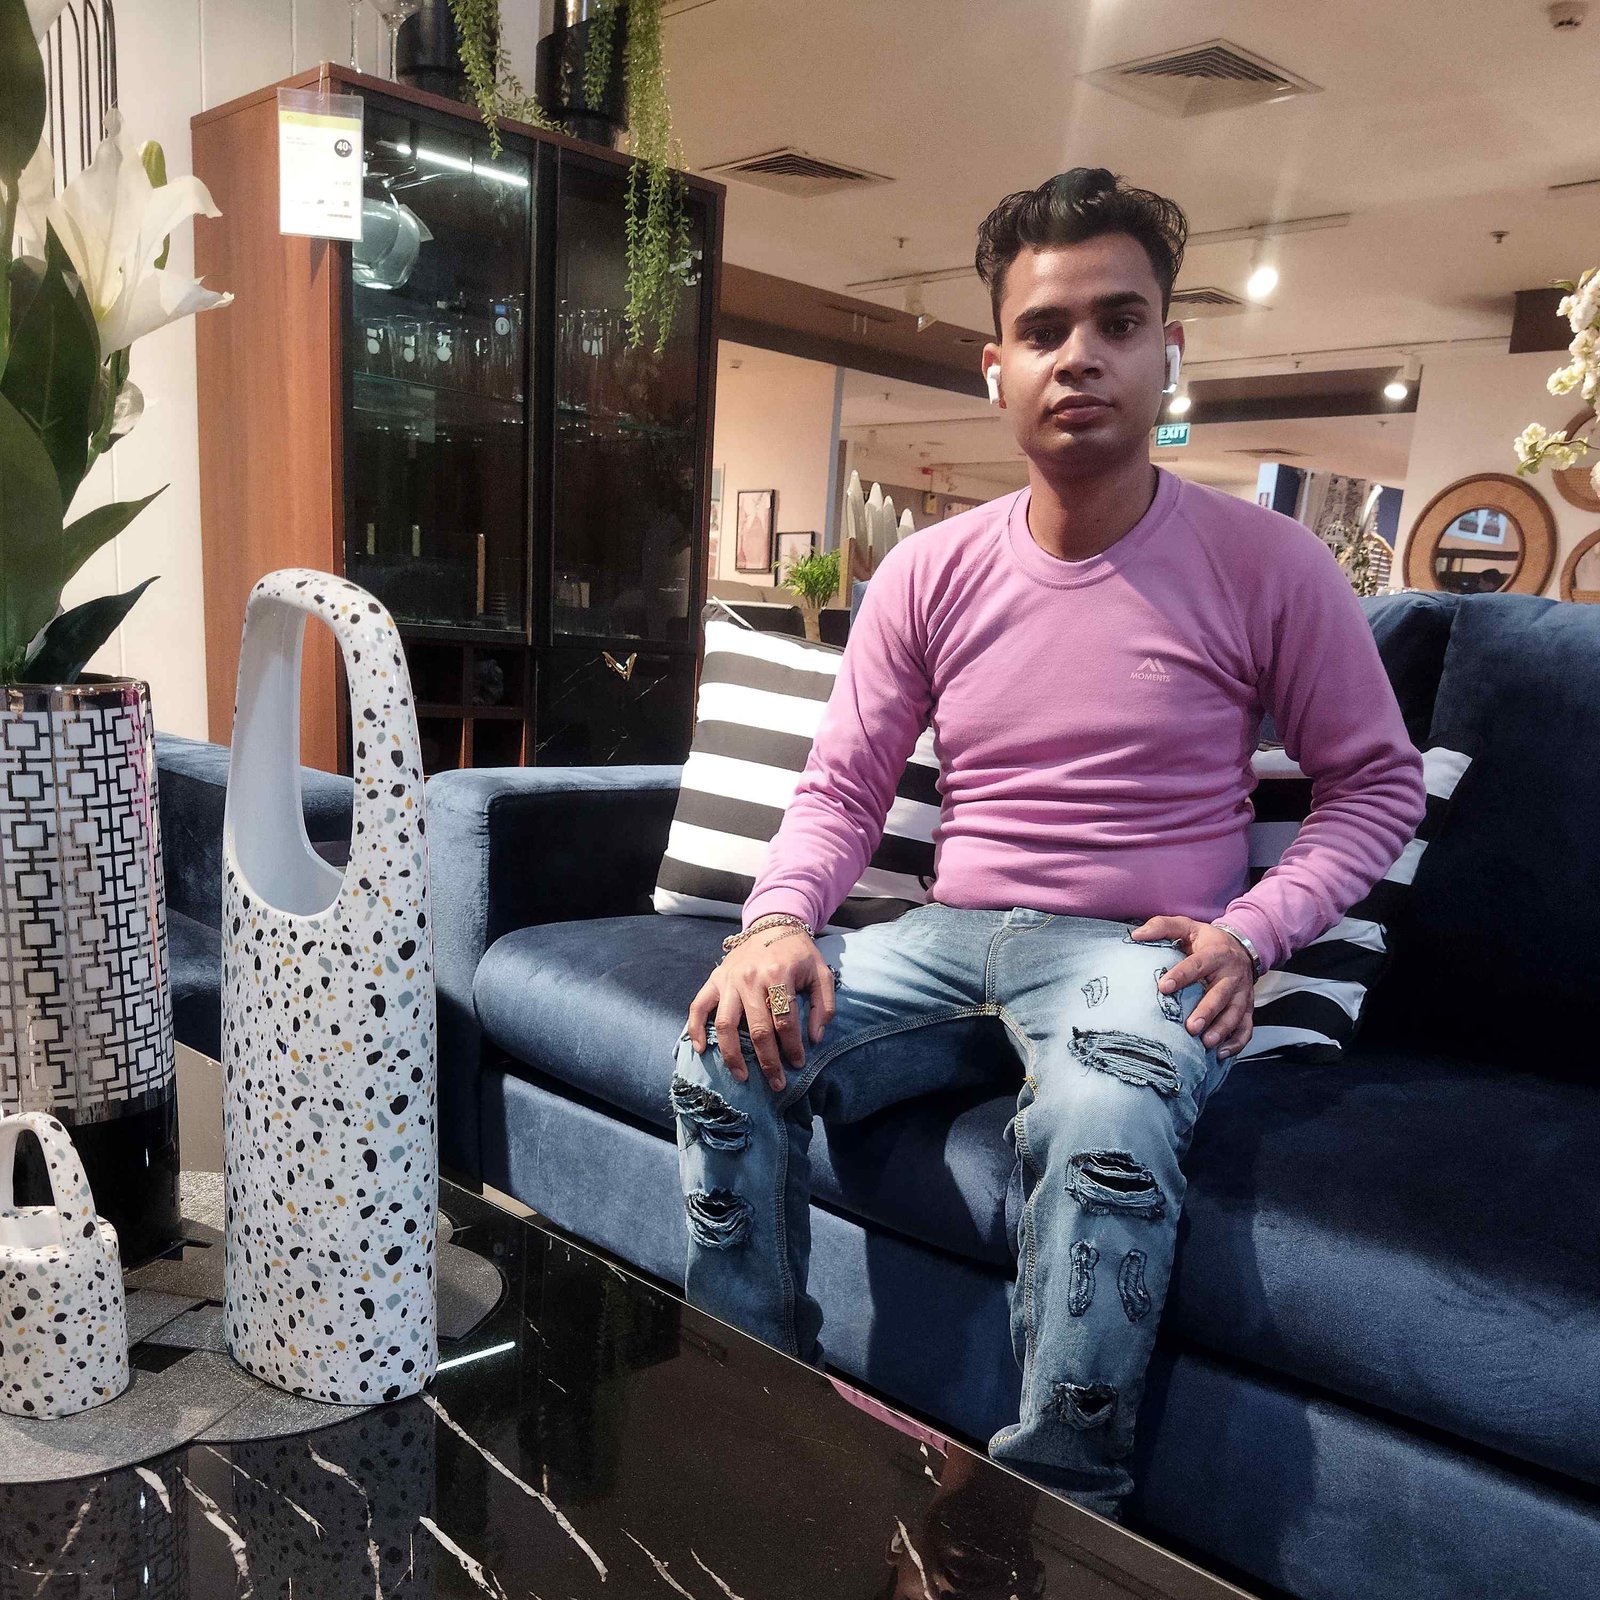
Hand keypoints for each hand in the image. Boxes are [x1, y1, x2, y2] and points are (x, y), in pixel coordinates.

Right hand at [684, 927, 836, 1093]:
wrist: (773, 923)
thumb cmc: (799, 953)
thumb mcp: (821, 973)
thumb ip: (824, 1005)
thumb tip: (815, 1038)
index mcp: (779, 975)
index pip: (786, 1022)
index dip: (793, 1048)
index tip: (798, 1064)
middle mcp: (751, 978)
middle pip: (758, 1029)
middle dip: (768, 1062)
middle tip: (776, 1083)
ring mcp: (729, 979)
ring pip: (725, 1024)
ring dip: (732, 1055)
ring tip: (742, 1076)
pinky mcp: (715, 979)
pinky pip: (698, 1006)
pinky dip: (695, 1028)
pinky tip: (701, 1049)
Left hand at [1129, 915, 1253, 1059]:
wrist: (1242, 946)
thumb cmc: (1206, 941)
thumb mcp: (1187, 926)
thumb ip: (1162, 926)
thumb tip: (1135, 935)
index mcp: (1215, 954)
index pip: (1197, 965)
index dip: (1181, 976)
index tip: (1163, 987)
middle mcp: (1231, 975)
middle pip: (1220, 995)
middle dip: (1206, 1012)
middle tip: (1190, 1027)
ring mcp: (1242, 993)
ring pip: (1235, 1014)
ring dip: (1221, 1030)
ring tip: (1205, 1043)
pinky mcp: (1247, 1007)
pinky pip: (1246, 1027)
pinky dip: (1236, 1042)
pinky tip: (1219, 1054)